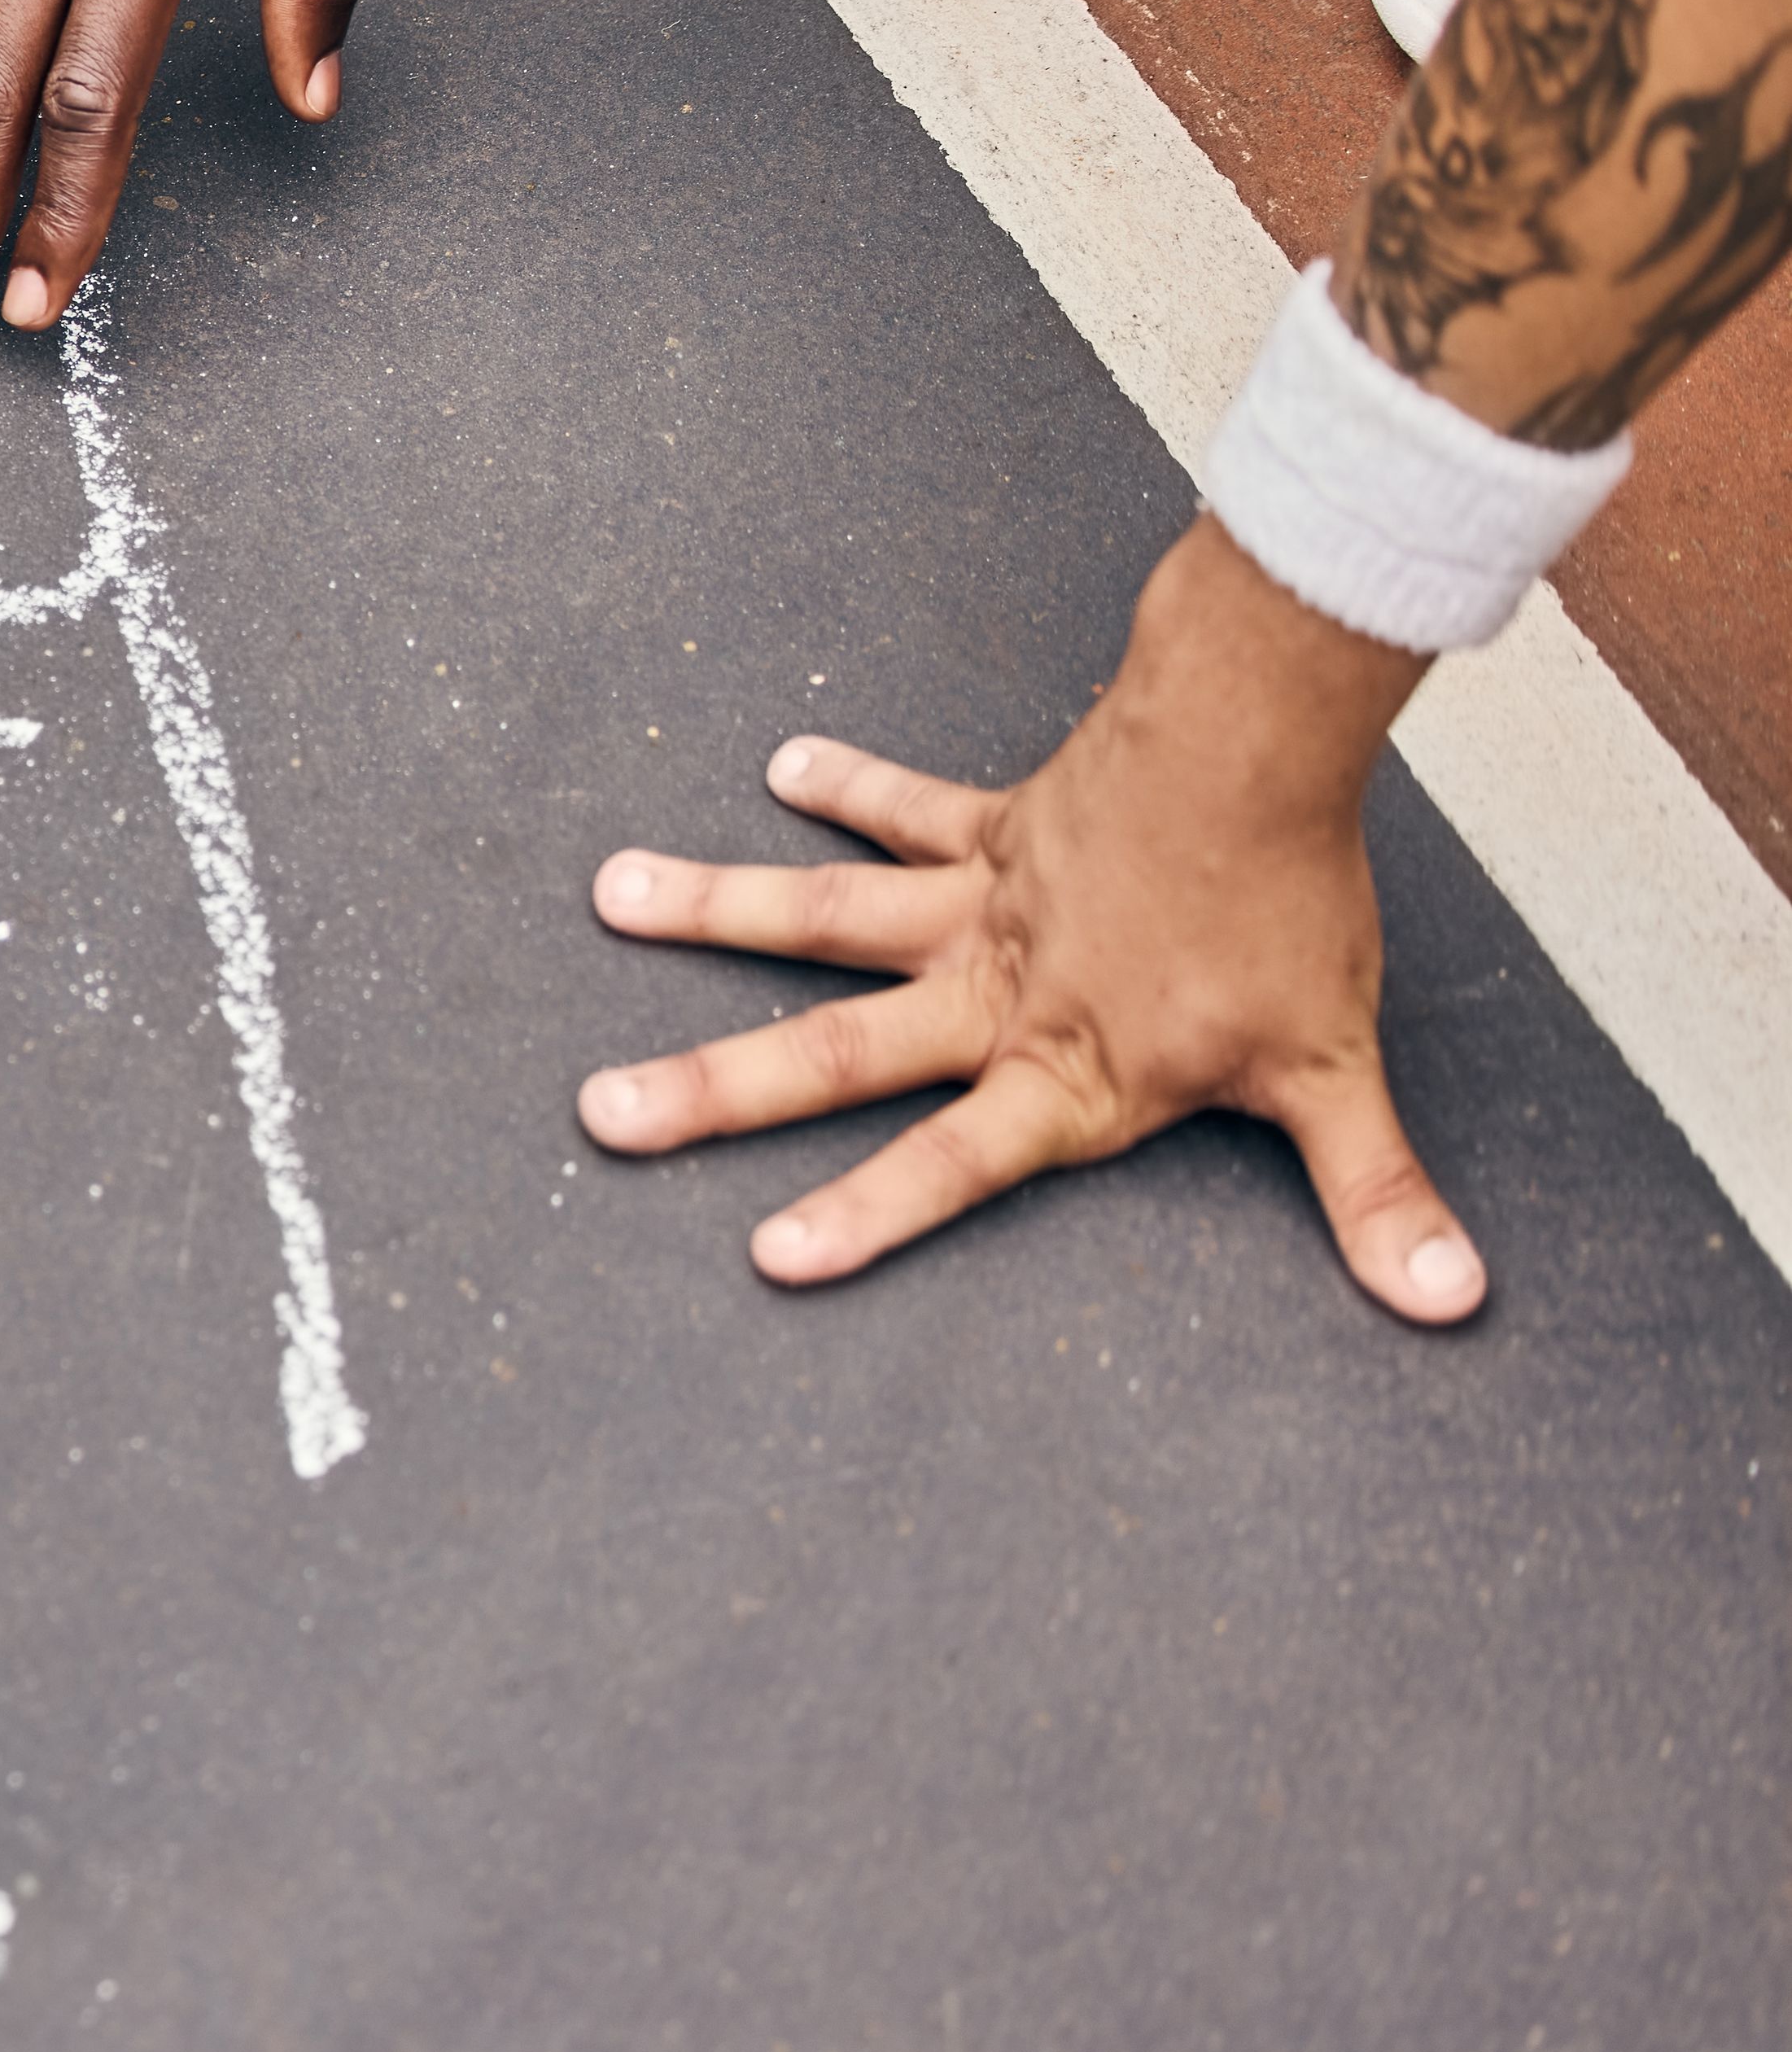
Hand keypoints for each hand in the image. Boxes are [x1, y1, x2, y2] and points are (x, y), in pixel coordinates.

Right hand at [570, 519, 1475, 1316]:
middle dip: (712, 1090)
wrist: (1258, 749)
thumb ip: (1375, 1192)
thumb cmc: (1288, 908)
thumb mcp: (1334, 1067)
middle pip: (834, 1054)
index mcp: (1067, 1067)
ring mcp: (982, 906)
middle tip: (603, 1111)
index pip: (955, 1162)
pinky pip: (907, 811)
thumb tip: (1448, 1302)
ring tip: (613, 897)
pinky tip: (781, 769)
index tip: (770, 1255)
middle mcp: (996, 994)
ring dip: (715, 908)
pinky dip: (848, 786)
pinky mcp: (995, 828)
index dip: (868, 1212)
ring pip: (825, 919)